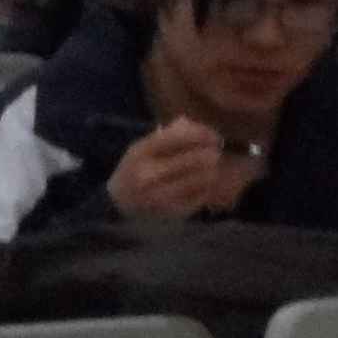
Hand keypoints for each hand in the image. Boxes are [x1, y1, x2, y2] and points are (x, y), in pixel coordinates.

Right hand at [108, 118, 266, 223]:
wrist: (119, 203)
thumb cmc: (136, 168)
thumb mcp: (143, 148)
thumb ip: (167, 135)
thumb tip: (196, 126)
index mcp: (141, 152)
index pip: (178, 138)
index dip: (201, 135)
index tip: (214, 136)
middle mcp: (148, 174)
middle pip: (194, 160)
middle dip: (212, 153)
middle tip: (217, 152)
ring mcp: (160, 195)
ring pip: (201, 179)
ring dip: (212, 171)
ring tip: (213, 167)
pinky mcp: (172, 212)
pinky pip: (201, 197)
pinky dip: (207, 188)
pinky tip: (205, 184)